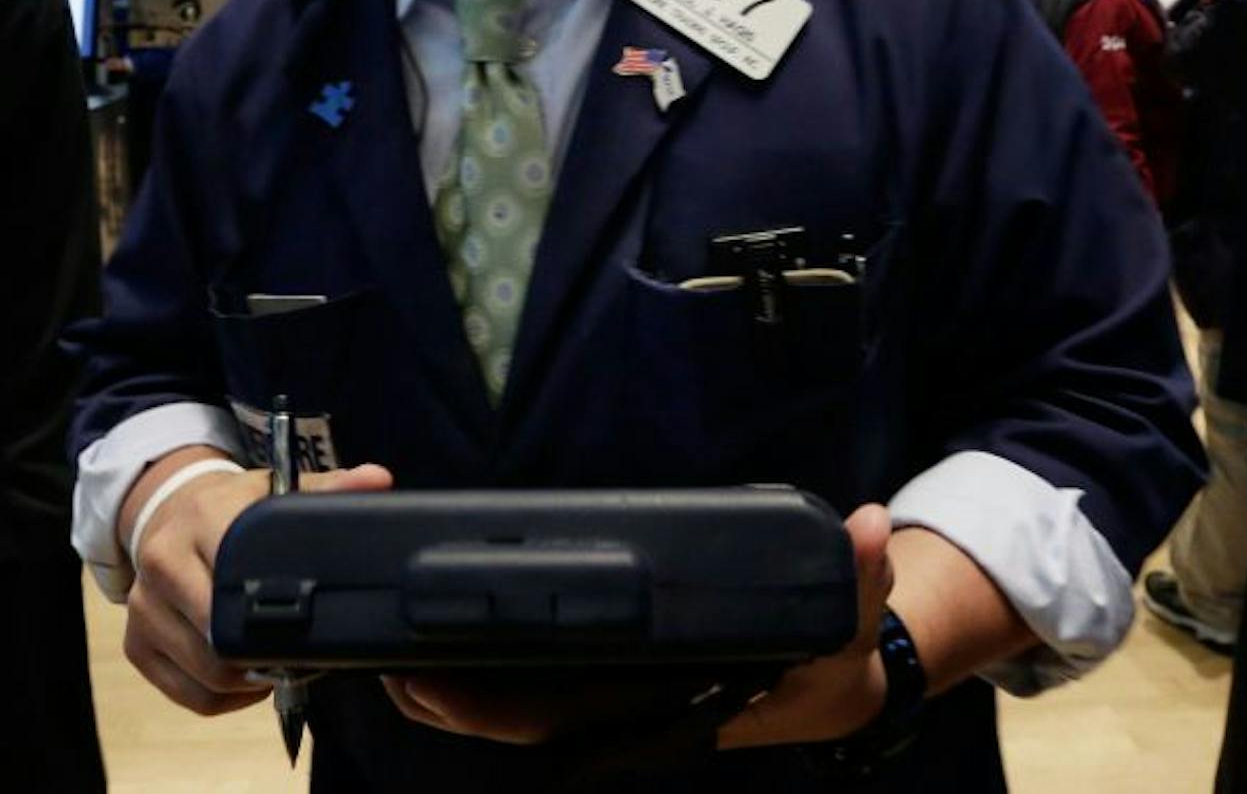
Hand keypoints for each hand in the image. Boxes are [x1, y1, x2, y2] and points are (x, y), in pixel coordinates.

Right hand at [120, 454, 392, 715]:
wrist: (167, 508)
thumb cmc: (232, 505)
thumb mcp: (277, 489)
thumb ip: (330, 488)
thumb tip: (378, 480)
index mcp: (203, 520)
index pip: (239, 582)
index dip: (279, 615)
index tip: (308, 622)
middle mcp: (161, 564)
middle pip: (222, 642)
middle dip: (265, 656)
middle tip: (296, 651)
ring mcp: (142, 609)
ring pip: (206, 677)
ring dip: (248, 681)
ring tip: (271, 660)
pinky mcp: (134, 645)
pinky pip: (188, 697)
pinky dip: (223, 698)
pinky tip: (243, 674)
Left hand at [384, 502, 895, 749]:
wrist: (838, 685)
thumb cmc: (830, 662)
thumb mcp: (847, 626)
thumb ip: (854, 577)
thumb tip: (862, 526)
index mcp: (665, 706)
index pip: (565, 718)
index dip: (495, 709)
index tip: (433, 679)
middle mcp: (629, 709)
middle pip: (518, 720)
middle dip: (451, 700)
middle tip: (384, 660)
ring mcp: (618, 694)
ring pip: (518, 706)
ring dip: (456, 687)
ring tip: (389, 653)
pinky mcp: (617, 671)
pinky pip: (539, 682)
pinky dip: (490, 667)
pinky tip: (446, 644)